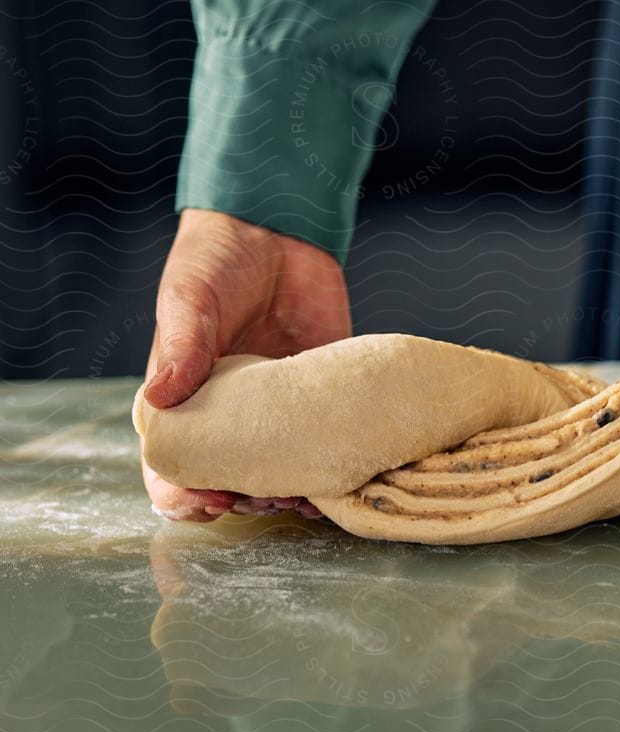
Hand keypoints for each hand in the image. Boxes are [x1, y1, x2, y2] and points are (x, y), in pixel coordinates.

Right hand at [141, 208, 350, 520]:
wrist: (277, 229)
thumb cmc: (216, 260)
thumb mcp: (189, 296)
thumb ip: (181, 344)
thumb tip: (159, 396)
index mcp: (184, 400)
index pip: (173, 464)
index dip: (184, 494)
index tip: (210, 502)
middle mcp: (231, 414)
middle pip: (231, 478)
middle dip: (248, 500)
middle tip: (271, 499)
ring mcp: (279, 410)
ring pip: (282, 470)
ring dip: (292, 491)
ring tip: (308, 494)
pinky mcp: (321, 397)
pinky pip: (328, 441)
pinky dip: (335, 464)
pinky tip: (347, 475)